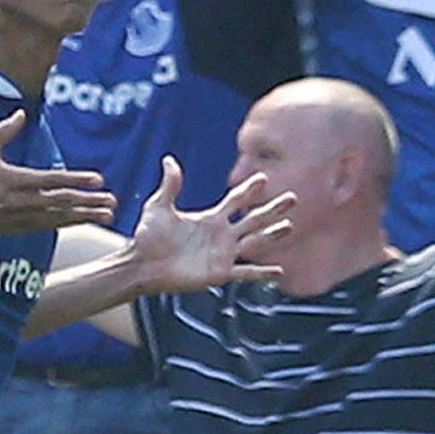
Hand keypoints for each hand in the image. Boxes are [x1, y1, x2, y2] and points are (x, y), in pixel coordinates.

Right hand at [0, 110, 116, 234]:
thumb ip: (4, 131)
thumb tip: (21, 114)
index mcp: (18, 180)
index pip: (54, 180)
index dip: (78, 179)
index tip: (99, 179)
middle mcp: (24, 201)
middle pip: (64, 202)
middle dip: (90, 202)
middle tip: (112, 202)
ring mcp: (23, 217)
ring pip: (61, 217)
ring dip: (85, 216)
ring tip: (107, 215)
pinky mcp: (21, 228)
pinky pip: (50, 226)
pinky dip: (68, 223)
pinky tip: (83, 221)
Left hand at [125, 159, 293, 293]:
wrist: (143, 265)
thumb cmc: (148, 237)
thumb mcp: (158, 206)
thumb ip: (170, 185)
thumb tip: (169, 160)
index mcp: (210, 219)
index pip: (235, 202)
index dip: (249, 190)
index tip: (263, 179)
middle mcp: (221, 235)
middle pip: (253, 219)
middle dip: (272, 209)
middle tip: (292, 198)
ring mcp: (223, 254)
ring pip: (255, 242)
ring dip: (273, 235)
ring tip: (290, 226)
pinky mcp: (220, 273)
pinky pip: (246, 272)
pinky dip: (262, 272)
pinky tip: (279, 270)